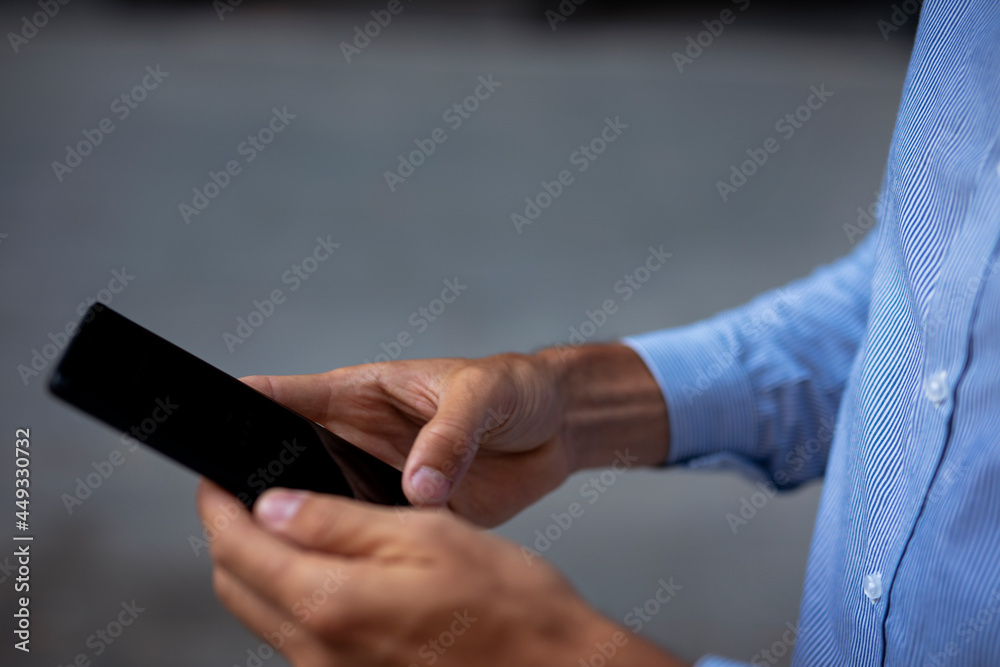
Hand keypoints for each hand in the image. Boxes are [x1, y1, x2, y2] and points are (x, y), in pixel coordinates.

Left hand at [198, 481, 684, 666]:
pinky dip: (292, 599)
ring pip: (262, 615)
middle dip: (229, 535)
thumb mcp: (425, 534)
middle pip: (236, 587)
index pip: (238, 547)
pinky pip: (296, 640)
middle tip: (244, 496)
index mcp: (331, 602)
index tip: (215, 478)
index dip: (217, 503)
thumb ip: (338, 522)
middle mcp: (320, 652)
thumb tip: (274, 506)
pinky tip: (327, 572)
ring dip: (258, 568)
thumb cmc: (508, 605)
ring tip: (286, 524)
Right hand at [242, 344, 667, 527]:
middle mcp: (361, 439)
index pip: (289, 395)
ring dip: (313, 522)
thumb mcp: (483, 395)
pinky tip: (356, 568)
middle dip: (264, 479)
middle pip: (291, 459)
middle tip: (236, 506)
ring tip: (293, 543)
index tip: (202, 419)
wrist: (559, 430)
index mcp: (364, 394)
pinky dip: (362, 552)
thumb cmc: (516, 390)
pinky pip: (372, 537)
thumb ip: (449, 436)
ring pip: (326, 505)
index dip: (243, 404)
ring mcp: (381, 480)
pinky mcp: (411, 517)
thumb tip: (418, 484)